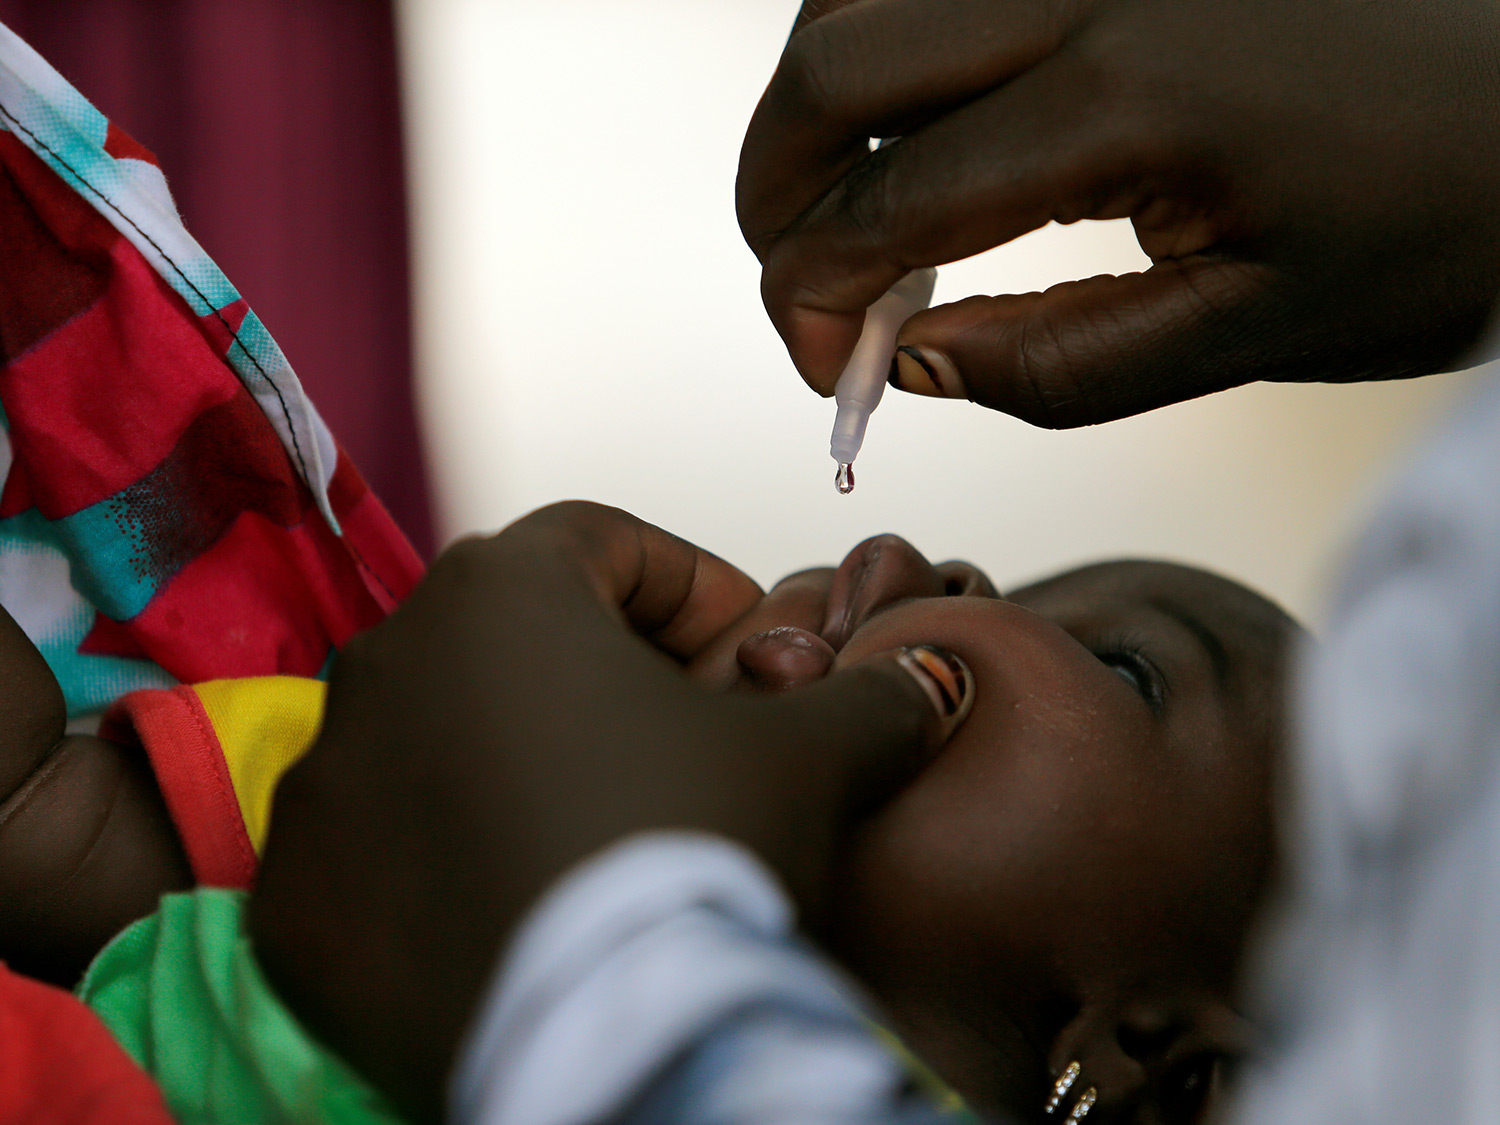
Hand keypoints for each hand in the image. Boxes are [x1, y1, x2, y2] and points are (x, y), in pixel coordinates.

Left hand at [248, 502, 970, 1119]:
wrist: (608, 1038)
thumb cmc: (699, 854)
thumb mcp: (813, 755)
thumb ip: (872, 691)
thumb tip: (927, 677)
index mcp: (499, 591)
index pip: (606, 540)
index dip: (696, 586)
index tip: (752, 650)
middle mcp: (386, 661)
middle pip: (518, 635)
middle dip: (610, 674)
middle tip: (689, 743)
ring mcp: (323, 781)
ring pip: (440, 736)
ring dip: (522, 760)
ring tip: (605, 828)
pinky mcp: (295, 899)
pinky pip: (379, 847)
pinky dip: (446, 856)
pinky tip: (522, 901)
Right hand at [738, 0, 1499, 426]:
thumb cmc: (1440, 220)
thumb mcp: (1254, 334)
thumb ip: (1059, 366)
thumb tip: (913, 362)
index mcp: (1129, 98)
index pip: (887, 205)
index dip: (814, 300)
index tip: (827, 372)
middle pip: (834, 65)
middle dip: (774, 196)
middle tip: (798, 287)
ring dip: (819, 105)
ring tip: (848, 204)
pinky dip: (887, 35)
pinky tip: (917, 115)